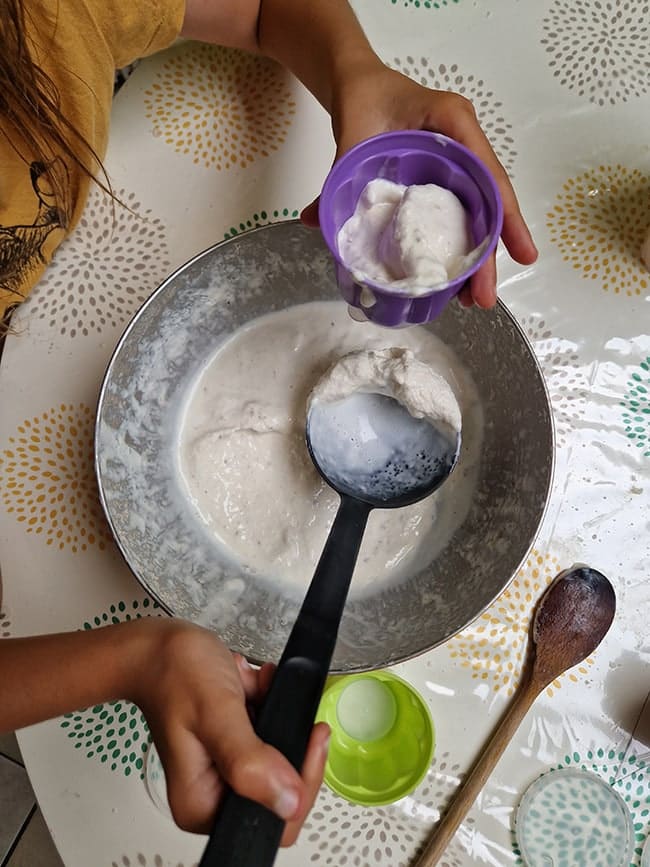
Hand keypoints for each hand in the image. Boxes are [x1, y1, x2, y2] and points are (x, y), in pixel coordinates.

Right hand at [132, 619, 329, 844]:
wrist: (157, 646)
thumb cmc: (174, 674)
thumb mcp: (215, 712)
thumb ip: (248, 759)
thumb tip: (288, 802)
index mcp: (203, 804)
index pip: (272, 821)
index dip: (302, 784)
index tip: (314, 736)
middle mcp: (214, 795)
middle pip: (282, 789)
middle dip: (286, 736)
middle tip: (278, 697)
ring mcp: (226, 769)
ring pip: (280, 755)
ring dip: (276, 713)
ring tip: (258, 683)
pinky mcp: (234, 747)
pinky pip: (270, 733)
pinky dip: (268, 704)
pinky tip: (252, 683)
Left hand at [302, 62, 537, 308]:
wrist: (361, 87)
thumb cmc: (366, 99)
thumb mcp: (353, 132)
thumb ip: (338, 175)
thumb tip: (314, 221)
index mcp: (454, 124)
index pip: (489, 174)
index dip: (507, 218)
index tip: (523, 255)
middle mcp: (464, 147)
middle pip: (487, 206)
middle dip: (488, 256)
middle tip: (482, 299)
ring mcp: (457, 168)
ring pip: (476, 217)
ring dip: (474, 259)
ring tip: (466, 300)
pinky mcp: (444, 183)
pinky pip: (456, 217)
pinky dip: (455, 248)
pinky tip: (449, 279)